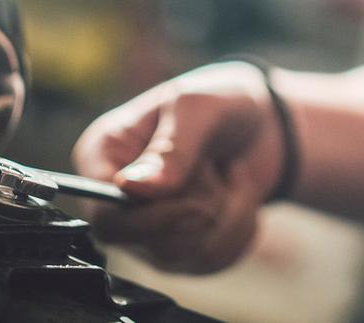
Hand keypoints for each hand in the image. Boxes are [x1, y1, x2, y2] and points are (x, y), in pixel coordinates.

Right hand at [71, 61, 285, 273]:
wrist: (260, 121)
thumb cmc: (217, 101)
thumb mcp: (195, 108)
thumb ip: (170, 150)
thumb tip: (134, 189)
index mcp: (103, 156)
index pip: (105, 217)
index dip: (150, 222)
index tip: (194, 205)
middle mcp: (119, 199)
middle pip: (151, 243)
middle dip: (201, 208)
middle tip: (215, 166)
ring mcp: (151, 229)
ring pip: (187, 256)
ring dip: (227, 216)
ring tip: (230, 175)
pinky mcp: (184, 248)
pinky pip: (214, 262)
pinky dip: (241, 229)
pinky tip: (239, 195)